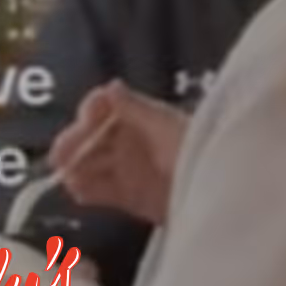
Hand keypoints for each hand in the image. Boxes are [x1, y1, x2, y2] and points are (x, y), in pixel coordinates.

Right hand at [49, 81, 187, 225]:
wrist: (224, 198)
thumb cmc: (198, 152)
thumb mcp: (167, 127)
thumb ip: (137, 109)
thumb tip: (109, 87)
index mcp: (138, 118)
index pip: (102, 107)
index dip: (88, 114)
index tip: (83, 123)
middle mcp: (129, 140)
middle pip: (90, 138)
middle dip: (74, 145)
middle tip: (61, 159)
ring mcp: (127, 169)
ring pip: (90, 165)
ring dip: (77, 169)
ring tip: (69, 179)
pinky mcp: (129, 196)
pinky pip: (99, 190)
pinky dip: (87, 190)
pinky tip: (79, 192)